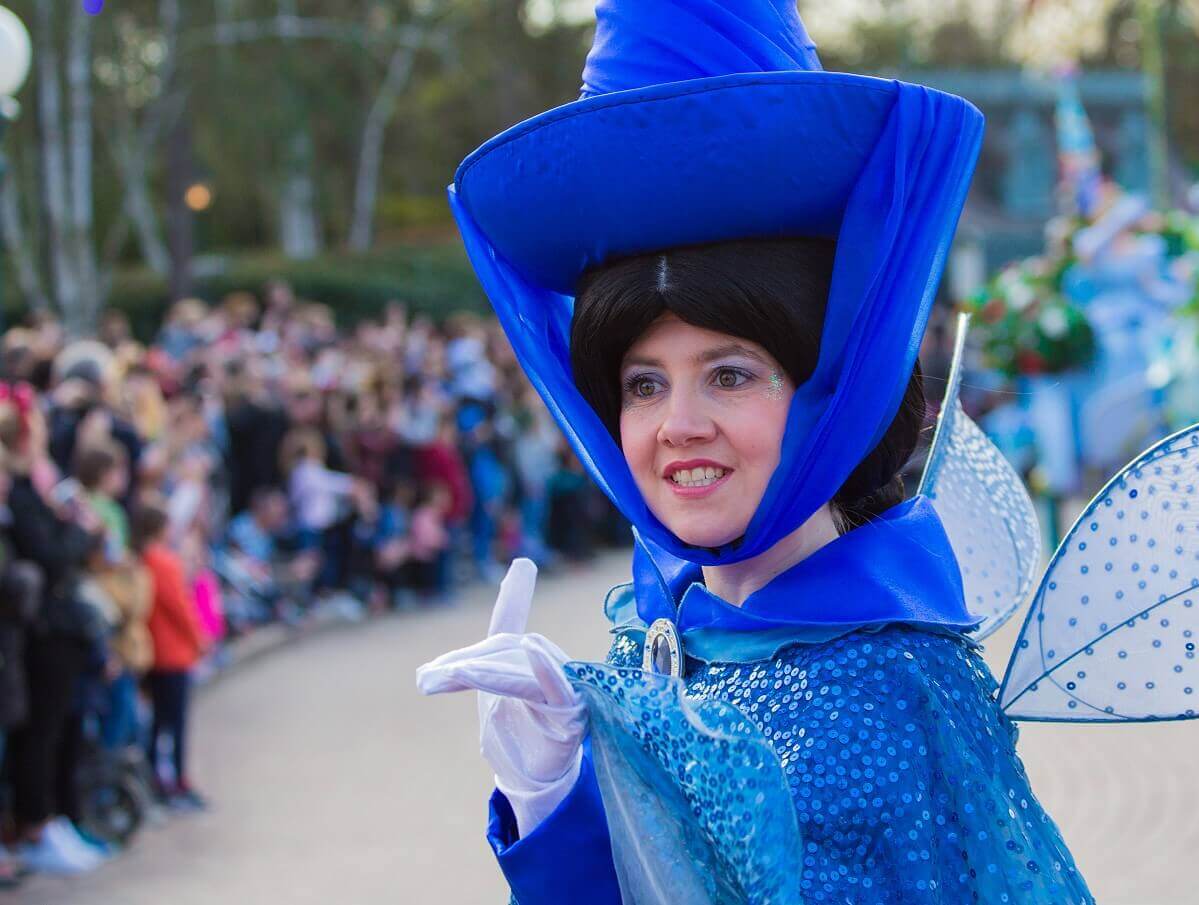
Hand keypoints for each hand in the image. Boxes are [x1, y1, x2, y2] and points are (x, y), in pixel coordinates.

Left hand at [415, 559, 584, 835]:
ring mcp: (564, 689)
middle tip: (428, 678)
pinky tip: (533, 650)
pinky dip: (546, 669)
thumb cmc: (514, 735)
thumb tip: (423, 673)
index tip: (523, 564)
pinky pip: (556, 688)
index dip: (515, 595)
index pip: (513, 622)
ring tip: (456, 674)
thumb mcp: (489, 702)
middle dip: (467, 660)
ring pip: (521, 669)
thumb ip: (466, 679)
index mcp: (529, 659)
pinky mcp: (569, 715)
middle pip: (507, 649)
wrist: (536, 781)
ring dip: (486, 670)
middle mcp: (552, 666)